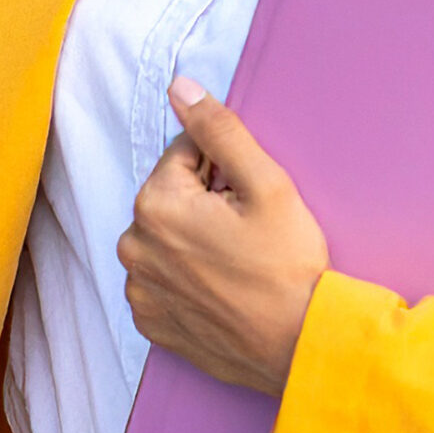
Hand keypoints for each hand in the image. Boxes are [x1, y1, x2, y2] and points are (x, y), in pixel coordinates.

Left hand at [117, 79, 329, 397]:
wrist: (300, 345)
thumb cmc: (288, 265)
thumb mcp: (266, 184)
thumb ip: (218, 129)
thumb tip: (181, 87)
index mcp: (156, 204)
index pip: (185, 155)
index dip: (224, 170)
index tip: (249, 199)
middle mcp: (133, 246)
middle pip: (172, 197)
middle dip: (205, 204)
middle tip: (249, 233)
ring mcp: (140, 289)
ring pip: (166, 238)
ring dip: (193, 240)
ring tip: (238, 263)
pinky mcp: (151, 323)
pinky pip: (163, 280)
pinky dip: (186, 278)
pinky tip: (222, 288)